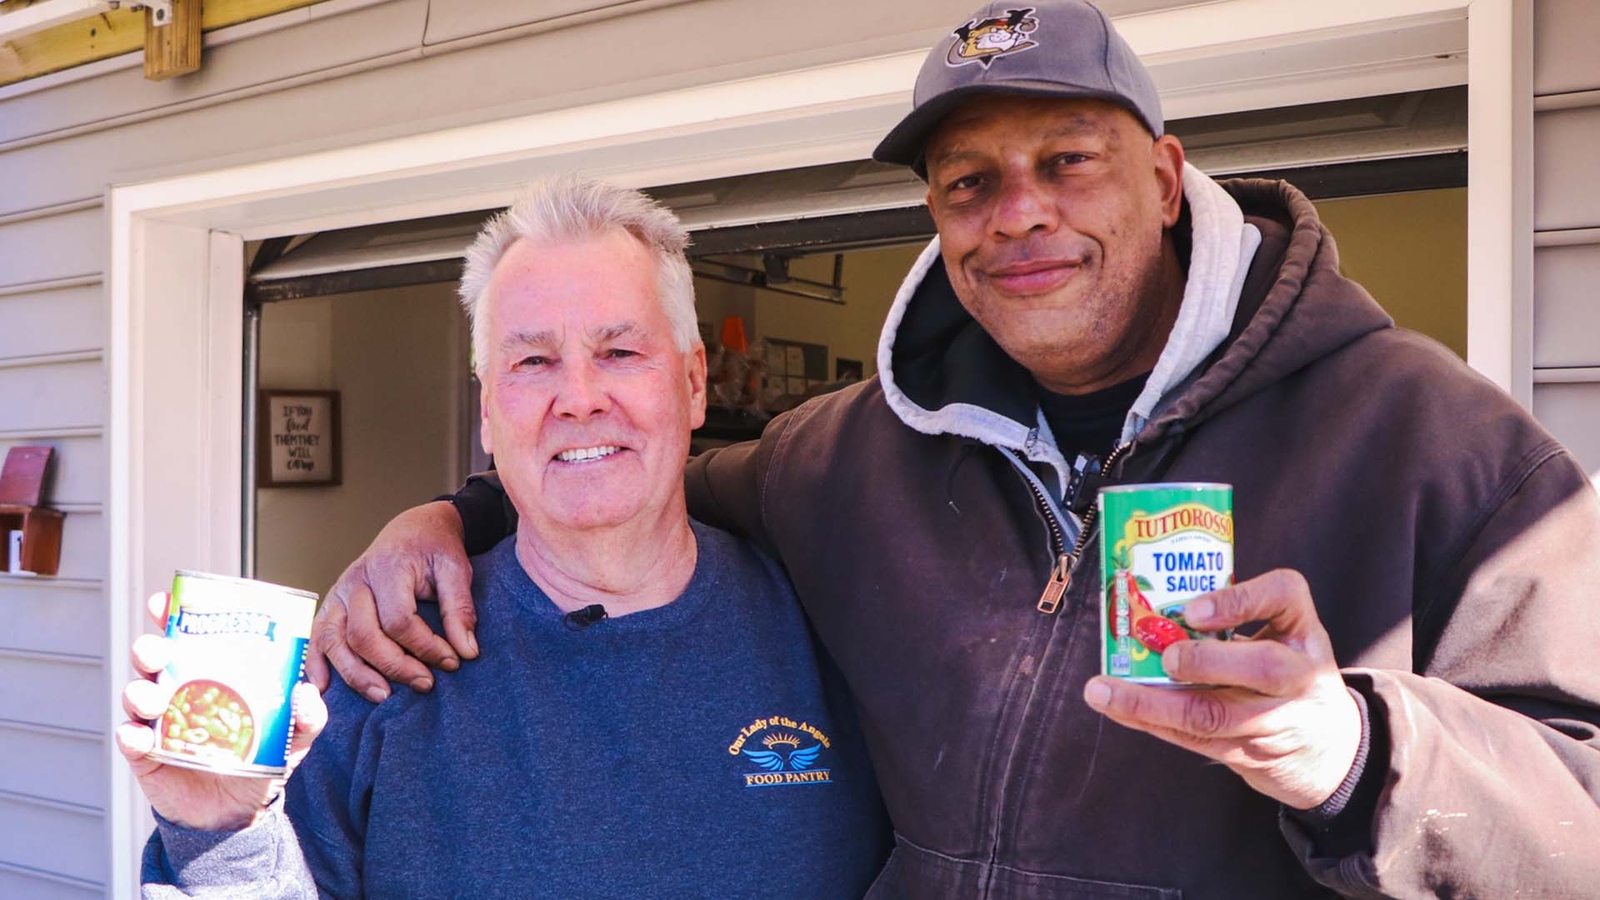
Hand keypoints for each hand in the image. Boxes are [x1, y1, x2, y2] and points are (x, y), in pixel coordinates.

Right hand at [116, 592, 328, 830]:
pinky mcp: (146, 755)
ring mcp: (158, 721)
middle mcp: (178, 689)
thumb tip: (306, 692)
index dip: (171, 614)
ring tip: (155, 699)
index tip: (165, 602)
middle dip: (149, 647)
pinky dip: (131, 735)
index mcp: (209, 672)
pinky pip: (130, 739)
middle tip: (158, 651)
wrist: (240, 811)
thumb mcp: (294, 734)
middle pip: (152, 658)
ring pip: (137, 694)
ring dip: (140, 691)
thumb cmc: (263, 757)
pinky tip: (139, 736)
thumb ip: (308, 714)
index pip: (186, 635)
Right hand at [306, 500, 476, 702]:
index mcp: (387, 568)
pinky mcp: (331, 605)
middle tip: (424, 684)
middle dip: (394, 666)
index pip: (399, 619)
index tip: (451, 661)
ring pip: (334, 641)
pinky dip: (317, 664)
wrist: (413, 528)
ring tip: (383, 696)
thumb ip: (460, 609)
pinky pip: (317, 637)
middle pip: (363, 635)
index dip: (425, 646)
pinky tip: (326, 689)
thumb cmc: (434, 549)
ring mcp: (339, 594)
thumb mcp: (456, 569)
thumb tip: (468, 652)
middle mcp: (356, 581)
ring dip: (356, 674)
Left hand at [1083, 569, 1361, 809]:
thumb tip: (1154, 603)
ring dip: (1151, 704)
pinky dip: (1152, 723)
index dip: (1237, 601)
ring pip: (1214, 715)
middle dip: (1204, 662)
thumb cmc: (1288, 674)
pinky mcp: (1248, 753)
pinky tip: (1119, 709)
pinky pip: (1194, 739)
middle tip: (1163, 655)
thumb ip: (1235, 615)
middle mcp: (1299, 676)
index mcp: (1303, 631)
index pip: (1283, 596)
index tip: (1193, 610)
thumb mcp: (1282, 635)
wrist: (1330, 750)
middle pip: (1261, 667)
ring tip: (1103, 691)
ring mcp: (1276, 721)